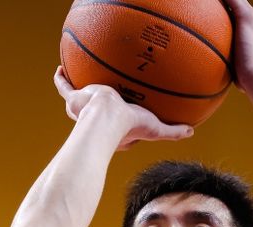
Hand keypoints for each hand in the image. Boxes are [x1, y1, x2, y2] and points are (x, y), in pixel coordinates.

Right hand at [53, 67, 192, 149]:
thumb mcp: (155, 129)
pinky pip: (64, 88)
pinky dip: (61, 79)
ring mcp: (83, 111)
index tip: (133, 119)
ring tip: (79, 84)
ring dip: (79, 94)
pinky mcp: (74, 99)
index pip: (121, 131)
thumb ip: (173, 131)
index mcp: (115, 132)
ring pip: (79, 102)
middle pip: (98, 116)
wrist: (106, 119)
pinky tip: (61, 69)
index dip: (128, 128)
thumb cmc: (129, 127)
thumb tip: (191, 131)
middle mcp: (96, 122)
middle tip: (103, 100)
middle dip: (100, 111)